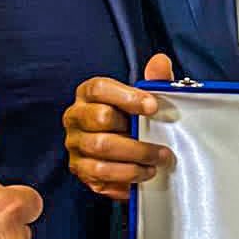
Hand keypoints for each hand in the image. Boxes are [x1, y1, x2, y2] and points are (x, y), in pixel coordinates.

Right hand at [63, 52, 175, 200]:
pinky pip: (100, 175)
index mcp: (88, 94)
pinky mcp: (80, 169)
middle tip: (163, 149)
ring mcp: (75, 144)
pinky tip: (143, 174)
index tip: (153, 107)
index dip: (127, 96)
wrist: (124, 152)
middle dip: (137, 137)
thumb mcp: (144, 99)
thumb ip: (154, 80)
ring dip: (135, 160)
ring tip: (156, 163)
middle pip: (101, 119)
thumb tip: (161, 62)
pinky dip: (126, 177)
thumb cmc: (132, 120)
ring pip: (101, 151)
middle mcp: (75, 117)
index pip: (100, 88)